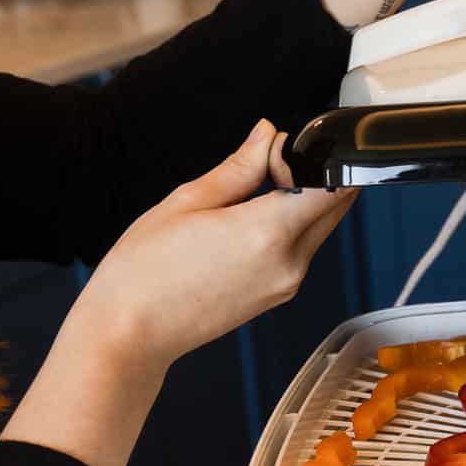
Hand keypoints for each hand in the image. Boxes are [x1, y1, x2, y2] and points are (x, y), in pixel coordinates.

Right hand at [1, 122, 354, 465]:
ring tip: (246, 199)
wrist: (130, 332)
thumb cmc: (144, 270)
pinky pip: (302, 251)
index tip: (287, 148)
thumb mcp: (187, 202)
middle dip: (314, 176)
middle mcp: (289, 262)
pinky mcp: (281, 295)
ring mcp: (288, 283)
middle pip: (335, 207)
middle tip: (266, 166)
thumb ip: (239, 167)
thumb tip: (267, 134)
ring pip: (319, 228)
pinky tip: (246, 226)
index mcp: (267, 233)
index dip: (319, 158)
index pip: (334, 187)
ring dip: (302, 203)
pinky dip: (289, 229)